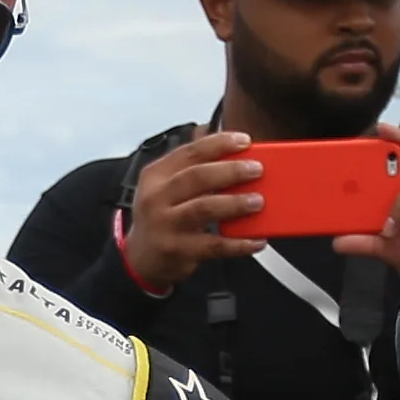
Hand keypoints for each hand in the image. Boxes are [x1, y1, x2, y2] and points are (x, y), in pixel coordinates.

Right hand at [122, 129, 266, 292]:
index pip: (189, 152)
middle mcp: (157, 198)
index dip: (218, 144)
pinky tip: (256, 240)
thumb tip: (225, 143)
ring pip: (204, 209)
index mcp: (156, 175)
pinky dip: (238, 243)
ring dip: (234, 203)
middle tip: (256, 169)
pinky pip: (213, 245)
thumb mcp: (164, 187)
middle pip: (196, 177)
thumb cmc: (160, 217)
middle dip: (230, 171)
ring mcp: (166, 225)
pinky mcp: (178, 250)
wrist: (142, 259)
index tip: (244, 141)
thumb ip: (191, 166)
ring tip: (257, 201)